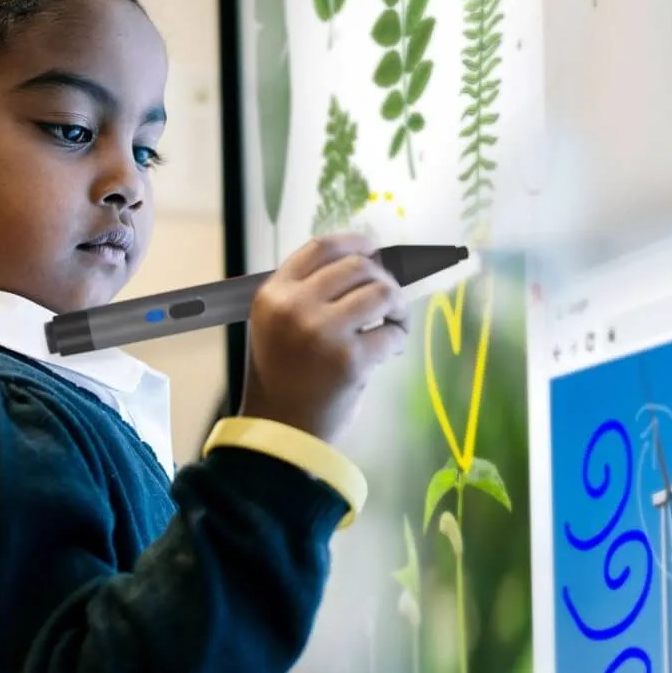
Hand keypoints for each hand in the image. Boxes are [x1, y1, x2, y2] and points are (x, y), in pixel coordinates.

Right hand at [239, 232, 409, 442]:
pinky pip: (391, 331)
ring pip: (381, 291)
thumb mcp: (278, 325)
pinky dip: (398, 337)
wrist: (281, 430)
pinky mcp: (350, 359)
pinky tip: (389, 349)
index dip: (354, 241)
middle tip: (388, 301)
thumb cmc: (285, 378)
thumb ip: (307, 294)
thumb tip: (366, 263)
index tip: (373, 248)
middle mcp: (294, 307)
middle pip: (357, 265)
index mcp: (274, 295)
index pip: (321, 247)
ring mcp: (322, 331)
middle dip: (382, 279)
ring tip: (393, 323)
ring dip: (397, 306)